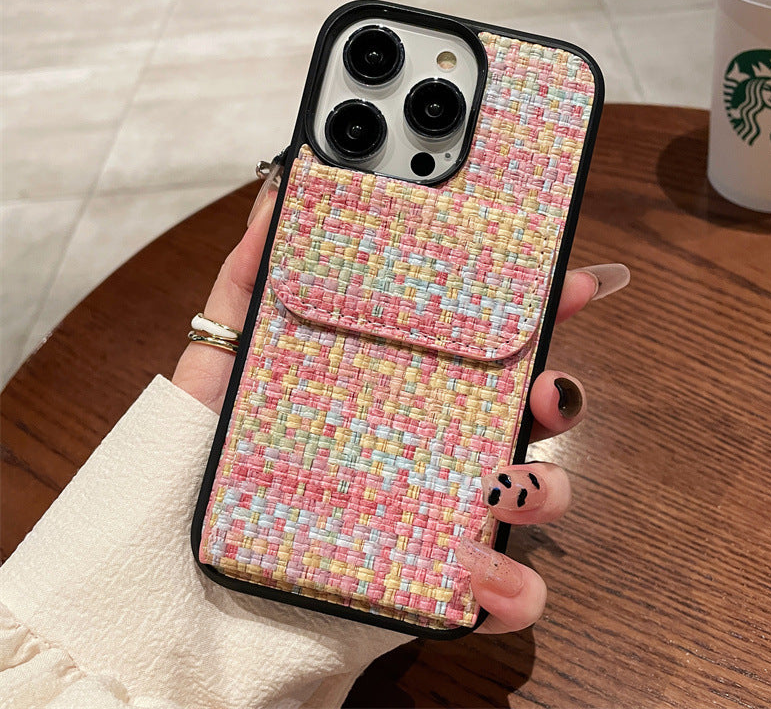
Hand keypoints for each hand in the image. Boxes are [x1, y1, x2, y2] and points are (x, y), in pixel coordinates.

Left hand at [172, 180, 629, 634]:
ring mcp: (441, 511)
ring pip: (534, 494)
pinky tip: (473, 577)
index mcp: (402, 382)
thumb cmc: (212, 457)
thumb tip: (279, 194)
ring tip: (497, 488)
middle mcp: (434, 442)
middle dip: (561, 392)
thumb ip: (248, 277)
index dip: (537, 305)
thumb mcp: (224, 358)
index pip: (485, 336)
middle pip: (527, 411)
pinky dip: (510, 590)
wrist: (186, 572)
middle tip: (546, 388)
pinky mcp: (433, 582)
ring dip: (545, 489)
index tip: (568, 278)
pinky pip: (502, 593)